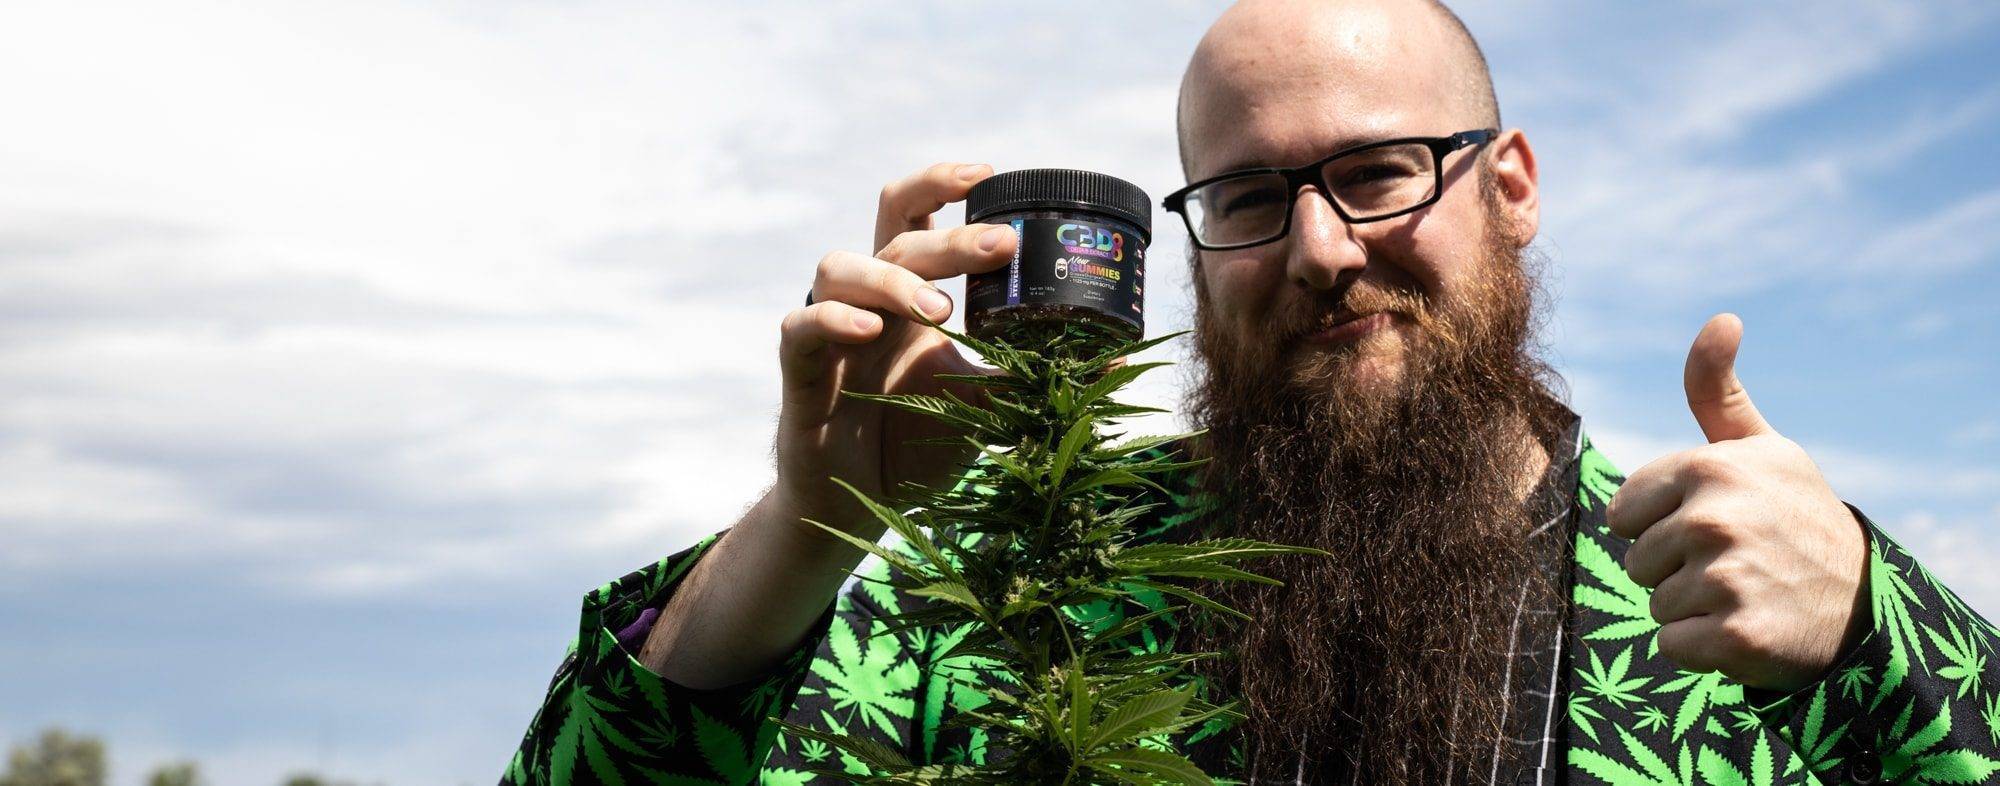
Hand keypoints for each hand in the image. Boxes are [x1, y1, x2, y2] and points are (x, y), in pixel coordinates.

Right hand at [773, 162, 1017, 538]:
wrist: (857, 506)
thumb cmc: (915, 446)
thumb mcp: (985, 407)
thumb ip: (1032, 379)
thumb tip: (1114, 362)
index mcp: (909, 297)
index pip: (916, 217)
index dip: (941, 184)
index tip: (989, 174)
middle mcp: (868, 302)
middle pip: (893, 233)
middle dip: (949, 235)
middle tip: (1001, 246)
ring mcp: (831, 332)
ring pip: (841, 267)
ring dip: (894, 278)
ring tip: (940, 310)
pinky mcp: (801, 371)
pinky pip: (802, 327)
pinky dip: (833, 319)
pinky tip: (868, 329)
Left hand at [1606, 313, 1869, 690]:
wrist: (1861, 603)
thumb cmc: (1792, 516)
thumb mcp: (1759, 448)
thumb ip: (1716, 389)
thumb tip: (1722, 318)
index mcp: (1710, 467)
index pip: (1623, 512)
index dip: (1659, 524)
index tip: (1713, 523)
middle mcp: (1716, 517)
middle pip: (1635, 560)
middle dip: (1674, 569)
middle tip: (1734, 563)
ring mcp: (1728, 577)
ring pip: (1654, 604)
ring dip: (1690, 607)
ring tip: (1744, 592)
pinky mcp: (1736, 635)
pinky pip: (1672, 646)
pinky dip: (1702, 647)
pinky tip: (1746, 627)